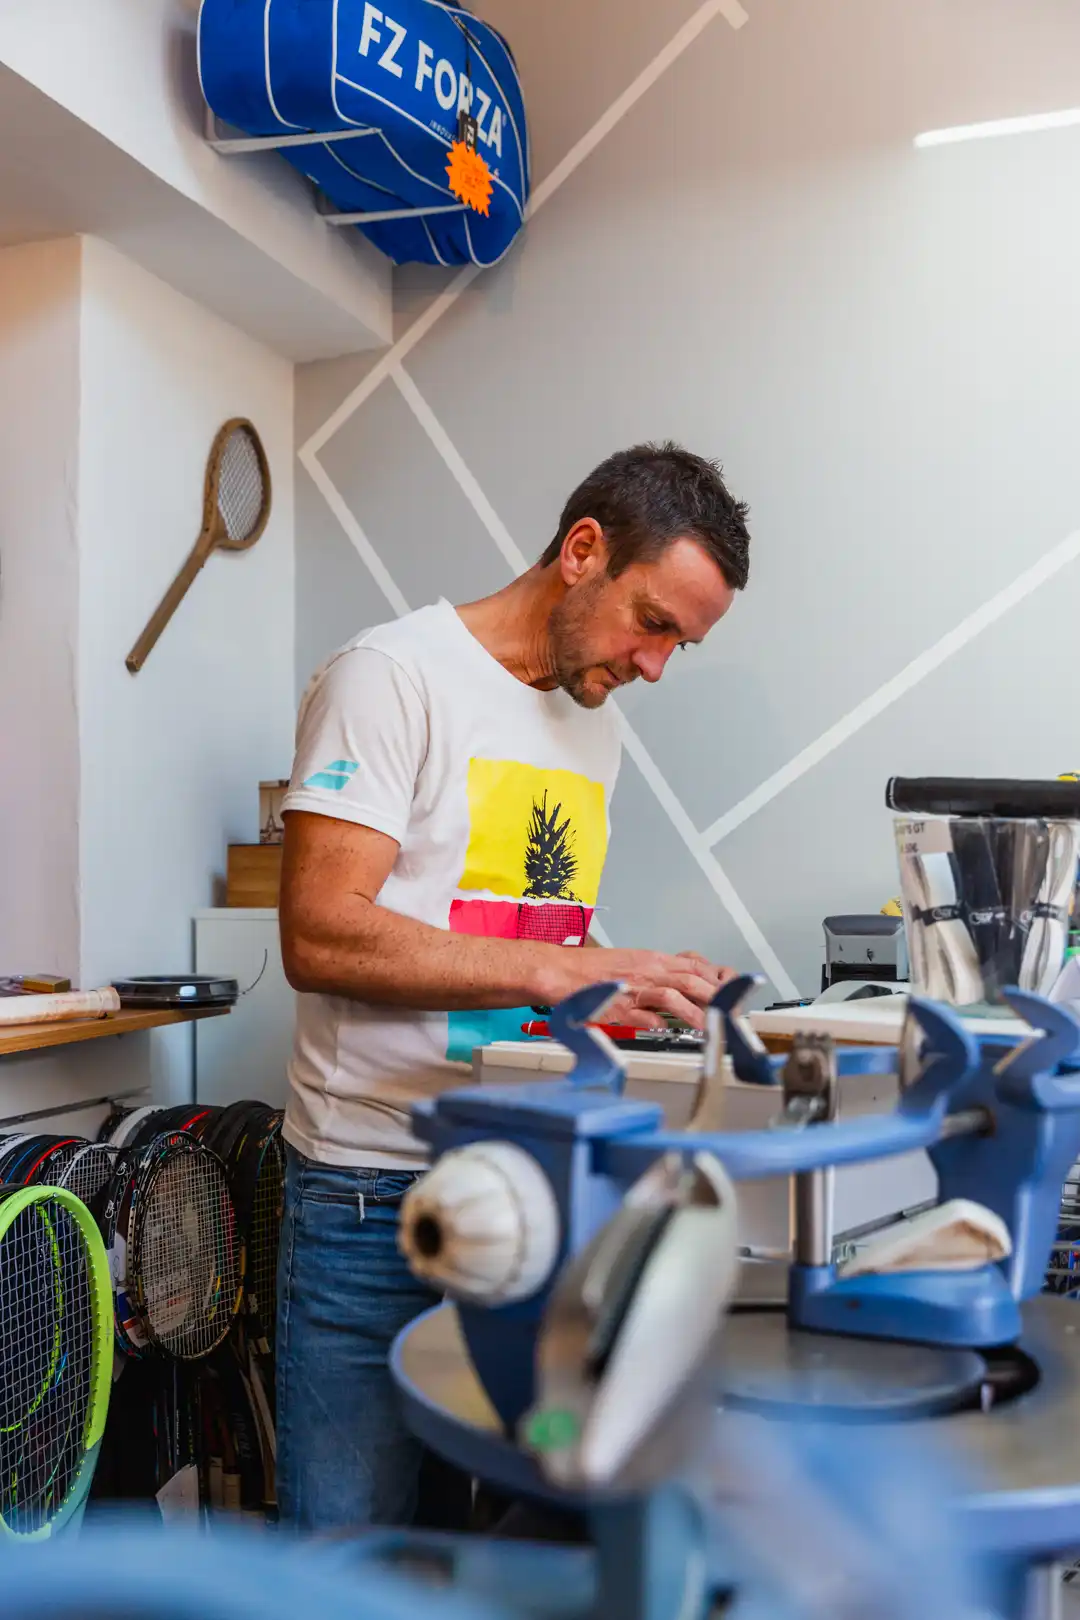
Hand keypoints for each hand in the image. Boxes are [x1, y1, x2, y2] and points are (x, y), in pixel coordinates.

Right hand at [544, 948, 737, 1031]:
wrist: (560, 971)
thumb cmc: (592, 970)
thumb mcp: (633, 963)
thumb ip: (659, 974)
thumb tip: (684, 986)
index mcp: (653, 960)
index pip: (696, 967)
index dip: (718, 980)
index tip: (733, 994)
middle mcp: (647, 971)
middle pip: (692, 980)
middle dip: (717, 998)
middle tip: (732, 1015)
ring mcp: (633, 988)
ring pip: (672, 996)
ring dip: (695, 1014)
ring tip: (710, 1030)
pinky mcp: (617, 1006)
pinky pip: (641, 1015)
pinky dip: (656, 1023)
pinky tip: (666, 1032)